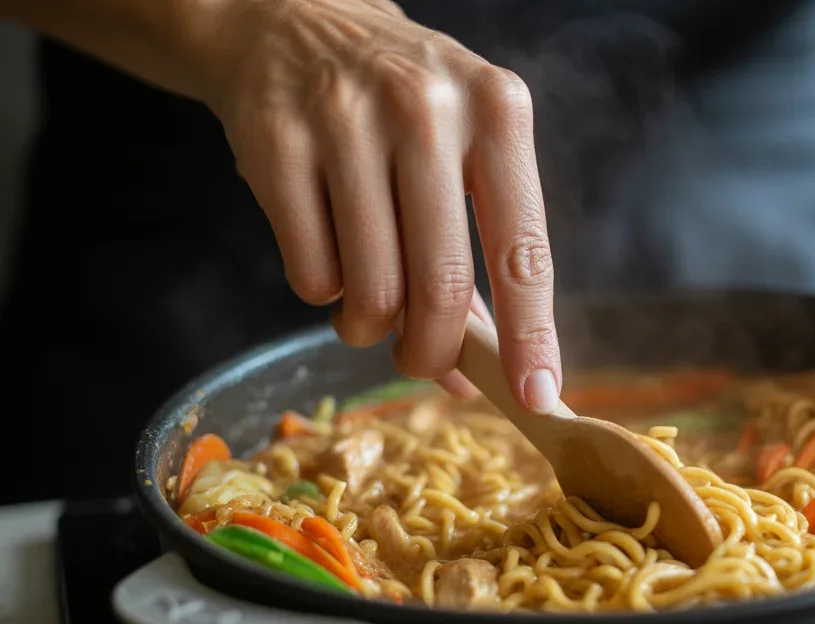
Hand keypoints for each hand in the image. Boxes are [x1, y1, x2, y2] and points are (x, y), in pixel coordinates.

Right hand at [198, 0, 561, 411]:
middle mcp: (427, 108)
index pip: (525, 250)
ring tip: (368, 309)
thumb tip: (479, 373)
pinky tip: (328, 254)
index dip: (531, 334)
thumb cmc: (399, 105)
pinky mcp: (276, 141)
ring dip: (369, 328)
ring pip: (370, 290)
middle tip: (421, 362)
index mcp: (497, 111)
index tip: (537, 395)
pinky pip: (311, 272)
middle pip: (441, 285)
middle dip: (431, 352)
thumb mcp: (462, 148)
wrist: (293, 19)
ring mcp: (346, 120)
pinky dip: (322, 291)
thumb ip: (480, 250)